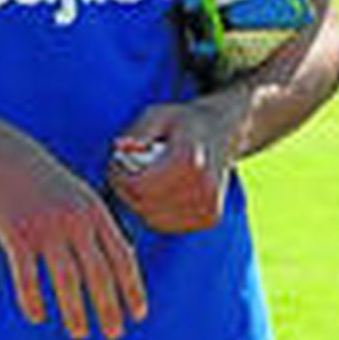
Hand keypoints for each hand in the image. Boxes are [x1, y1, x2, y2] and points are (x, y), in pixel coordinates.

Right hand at [0, 120, 147, 339]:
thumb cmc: (41, 178)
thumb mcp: (77, 194)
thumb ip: (97, 222)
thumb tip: (120, 257)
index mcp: (94, 210)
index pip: (123, 256)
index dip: (133, 288)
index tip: (139, 314)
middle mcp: (75, 220)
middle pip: (99, 273)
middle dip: (109, 307)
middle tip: (114, 334)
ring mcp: (45, 227)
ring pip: (66, 280)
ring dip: (75, 311)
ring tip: (79, 333)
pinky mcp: (15, 234)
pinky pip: (26, 276)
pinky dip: (32, 299)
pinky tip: (37, 316)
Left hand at [107, 92, 246, 233]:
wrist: (223, 132)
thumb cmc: (184, 123)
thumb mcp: (158, 114)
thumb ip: (138, 131)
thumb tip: (120, 147)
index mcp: (189, 160)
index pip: (138, 186)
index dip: (118, 177)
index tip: (115, 162)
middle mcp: (203, 186)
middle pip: (144, 205)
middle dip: (125, 190)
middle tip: (123, 172)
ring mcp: (209, 206)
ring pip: (153, 219)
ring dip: (139, 203)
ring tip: (140, 180)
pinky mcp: (211, 217)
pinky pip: (167, 225)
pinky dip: (155, 213)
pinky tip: (158, 192)